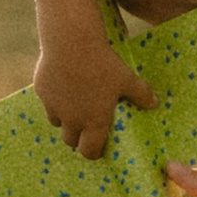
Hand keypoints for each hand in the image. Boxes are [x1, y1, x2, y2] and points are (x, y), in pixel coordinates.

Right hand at [34, 32, 155, 161]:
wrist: (71, 44)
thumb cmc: (103, 65)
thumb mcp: (126, 79)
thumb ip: (141, 94)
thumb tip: (155, 103)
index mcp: (93, 121)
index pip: (89, 151)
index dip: (94, 152)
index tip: (98, 148)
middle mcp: (71, 119)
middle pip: (70, 140)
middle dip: (78, 138)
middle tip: (87, 128)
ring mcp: (54, 106)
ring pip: (57, 122)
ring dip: (65, 120)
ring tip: (75, 106)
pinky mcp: (42, 92)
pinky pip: (47, 101)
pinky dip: (55, 99)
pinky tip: (64, 85)